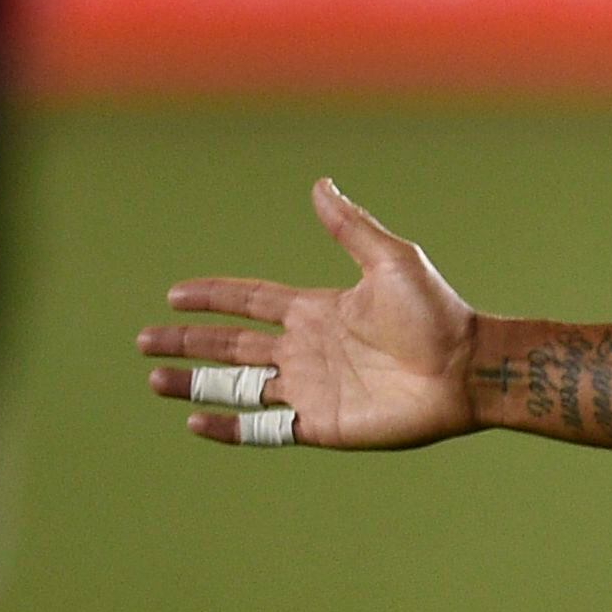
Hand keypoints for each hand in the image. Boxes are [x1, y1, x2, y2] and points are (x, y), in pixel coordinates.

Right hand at [140, 180, 477, 450]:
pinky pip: (267, 428)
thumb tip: (319, 183)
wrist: (467, 369)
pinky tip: (195, 421)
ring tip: (154, 379)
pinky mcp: (323, 423)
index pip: (249, 301)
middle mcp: (307, 349)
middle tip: (143, 342)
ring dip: (196, 383)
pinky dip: (231, 427)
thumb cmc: (437, 314)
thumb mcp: (390, 260)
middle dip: (188, 343)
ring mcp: (312, 388)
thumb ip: (350, 227)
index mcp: (316, 310)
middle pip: (232, 345)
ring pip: (239, 386)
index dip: (211, 297)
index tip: (173, 296)